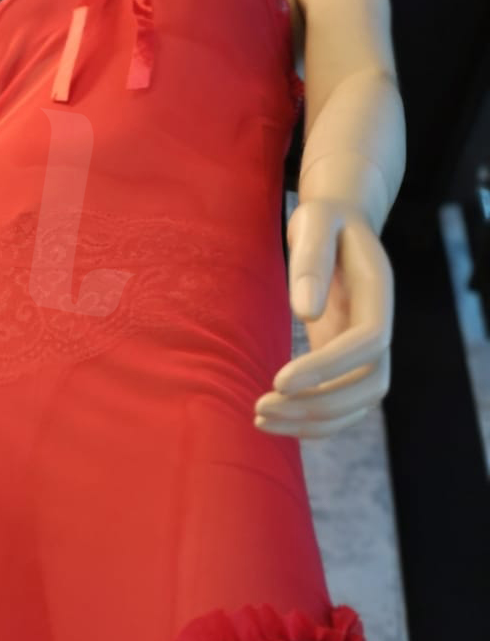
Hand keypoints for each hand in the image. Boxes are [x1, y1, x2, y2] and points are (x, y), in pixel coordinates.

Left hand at [253, 198, 393, 437]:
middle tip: (261, 407)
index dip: (328, 367)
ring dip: (313, 420)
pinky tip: (274, 420)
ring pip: (358, 403)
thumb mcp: (315, 221)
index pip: (368, 342)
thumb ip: (313, 259)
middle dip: (320, 404)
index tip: (279, 379)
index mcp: (379, 293)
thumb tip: (305, 311)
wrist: (339, 224)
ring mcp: (367, 349)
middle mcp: (381, 327)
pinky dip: (313, 420)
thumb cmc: (324, 220)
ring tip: (260, 420)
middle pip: (370, 384)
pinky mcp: (346, 360)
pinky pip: (342, 402)